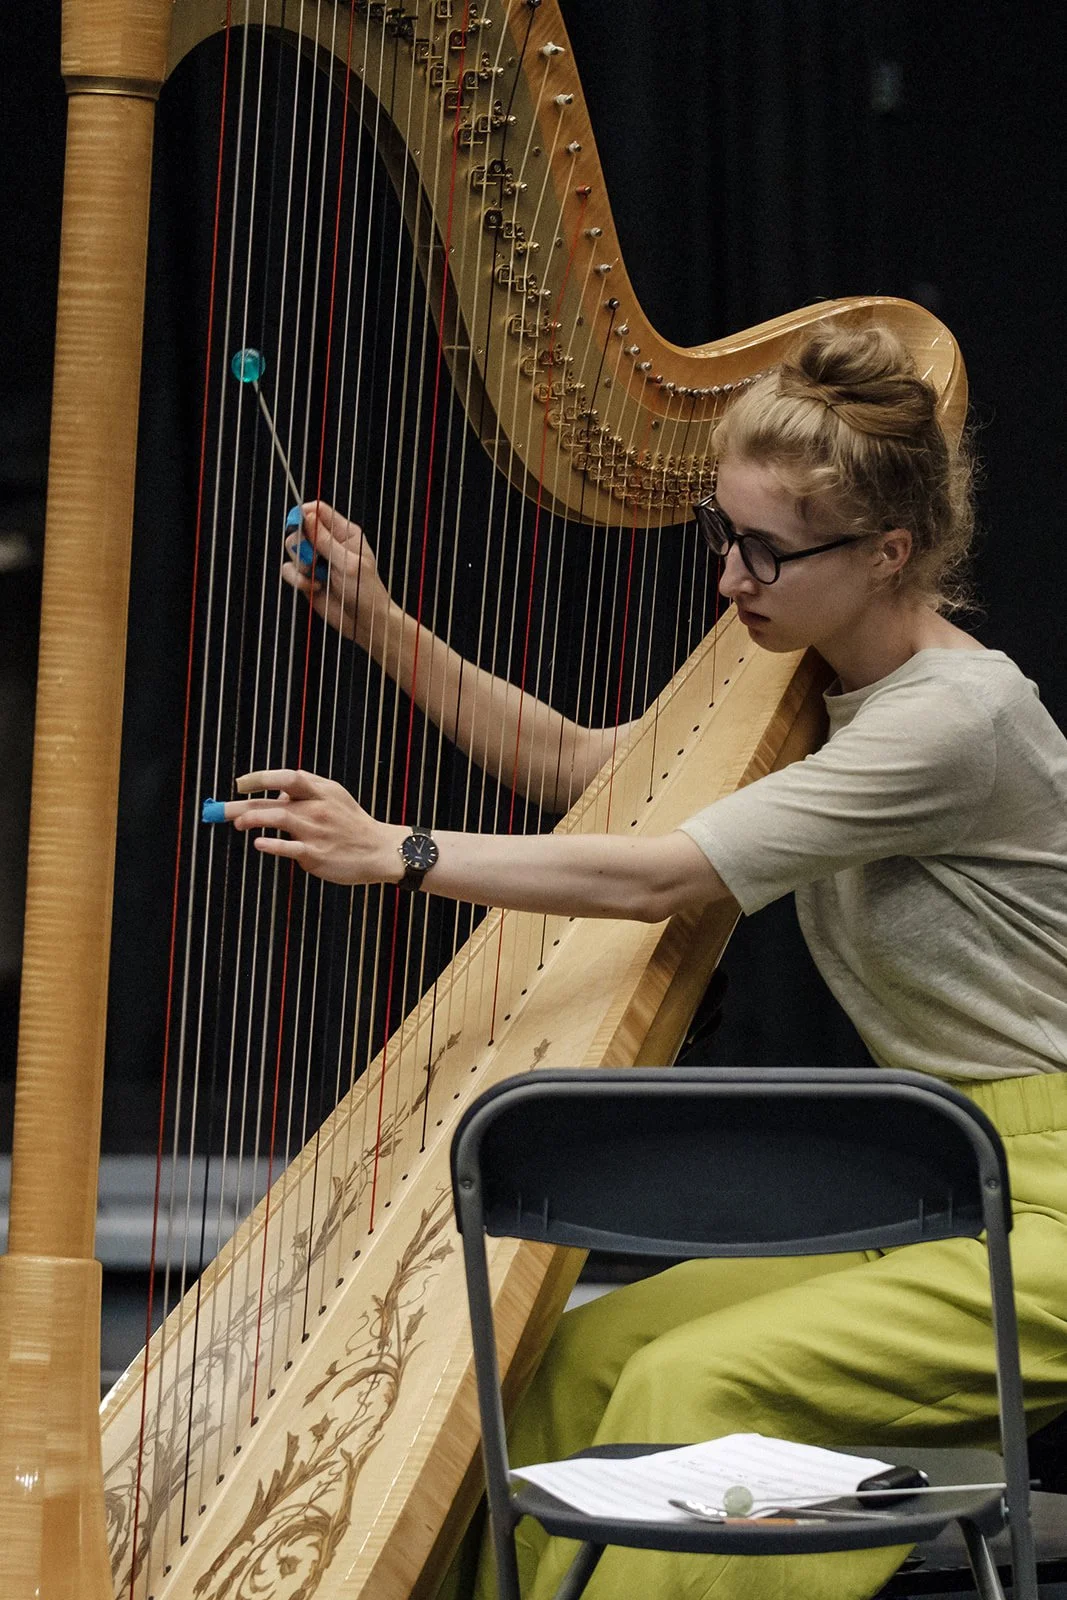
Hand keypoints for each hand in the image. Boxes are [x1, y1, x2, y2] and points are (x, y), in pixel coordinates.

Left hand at [224, 768, 401, 884]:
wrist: (379, 850)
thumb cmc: (352, 823)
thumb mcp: (334, 796)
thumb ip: (306, 790)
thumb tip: (274, 792)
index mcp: (321, 791)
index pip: (287, 777)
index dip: (260, 779)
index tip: (239, 784)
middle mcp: (318, 808)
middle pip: (275, 800)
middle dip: (243, 804)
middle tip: (219, 810)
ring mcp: (317, 831)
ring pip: (280, 818)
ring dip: (253, 819)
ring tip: (237, 824)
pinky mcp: (316, 855)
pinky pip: (289, 848)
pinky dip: (272, 844)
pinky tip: (259, 843)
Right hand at [281, 501, 392, 646]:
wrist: (365, 623)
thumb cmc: (366, 592)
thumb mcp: (348, 564)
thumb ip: (326, 541)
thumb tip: (307, 517)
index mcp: (344, 533)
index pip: (318, 510)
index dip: (304, 514)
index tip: (300, 526)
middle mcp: (328, 543)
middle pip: (300, 528)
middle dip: (301, 544)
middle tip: (313, 560)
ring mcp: (317, 561)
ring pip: (292, 550)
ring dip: (300, 565)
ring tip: (318, 578)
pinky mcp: (307, 578)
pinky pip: (289, 571)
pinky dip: (297, 580)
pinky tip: (315, 588)